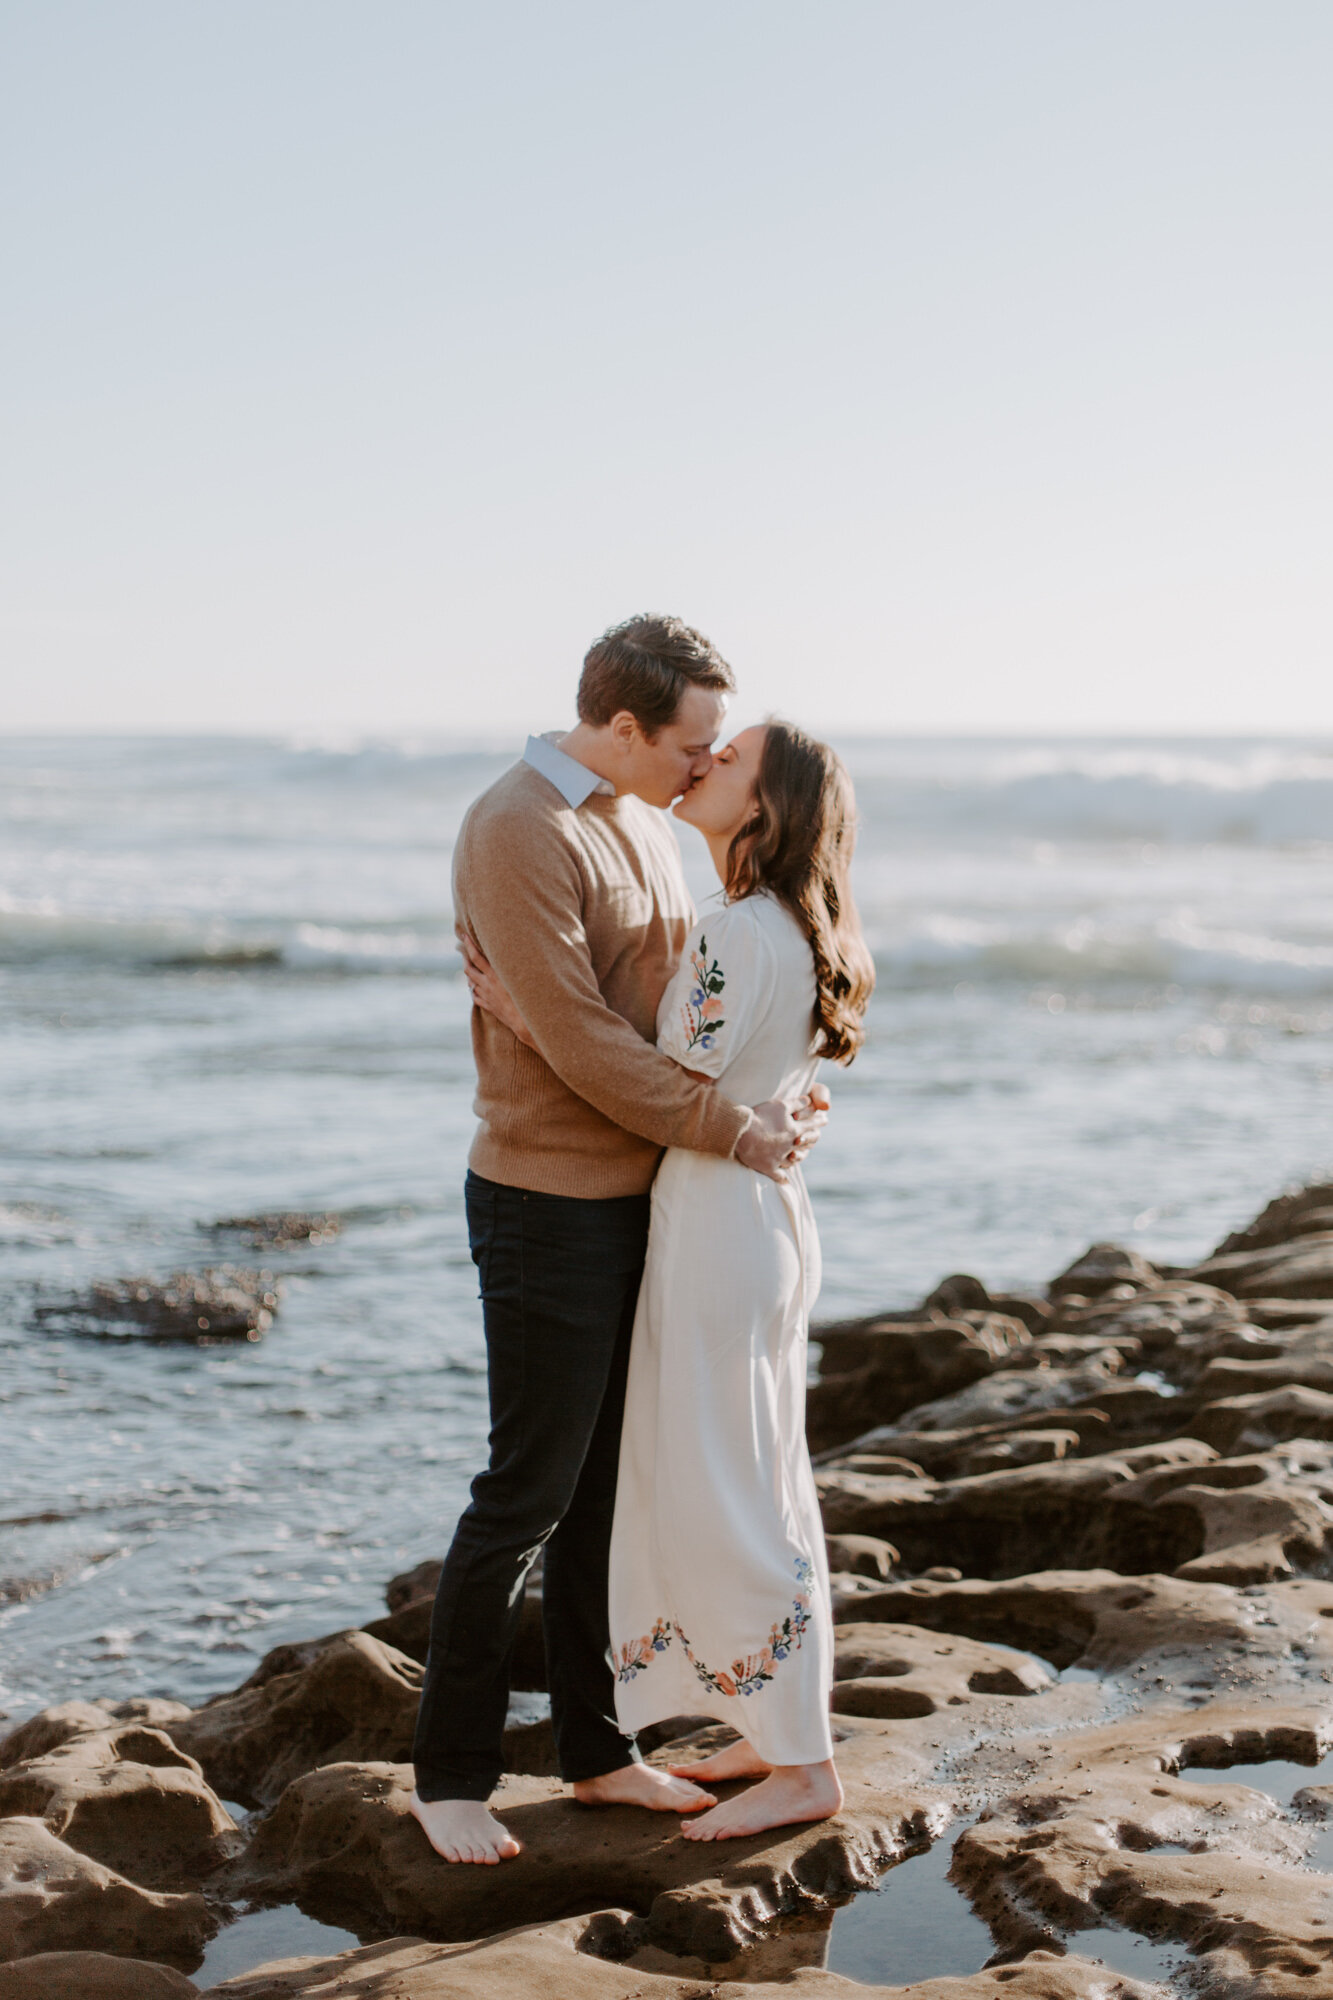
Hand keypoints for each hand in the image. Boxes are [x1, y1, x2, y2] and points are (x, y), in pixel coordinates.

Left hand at [458, 933, 537, 1048]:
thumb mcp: (522, 976)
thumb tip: (516, 949)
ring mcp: (486, 996)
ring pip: (470, 983)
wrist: (524, 1021)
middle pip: (469, 970)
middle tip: (463, 951)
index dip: (468, 945)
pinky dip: (473, 990)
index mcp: (495, 975)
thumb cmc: (528, 996)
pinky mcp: (488, 1006)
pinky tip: (475, 988)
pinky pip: (475, 996)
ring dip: (469, 975)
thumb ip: (516, 963)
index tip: (464, 936)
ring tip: (469, 968)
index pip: (477, 957)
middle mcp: (487, 984)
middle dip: (464, 959)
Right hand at [735, 1085, 828, 1182]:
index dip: (819, 1121)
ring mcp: (780, 1158)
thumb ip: (797, 1103)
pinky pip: (778, 1175)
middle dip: (813, 1138)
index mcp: (794, 1130)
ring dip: (798, 1158)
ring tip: (799, 1155)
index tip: (825, 1119)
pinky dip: (783, 1178)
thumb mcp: (781, 1105)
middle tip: (817, 1136)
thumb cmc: (761, 1117)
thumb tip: (810, 1100)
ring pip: (794, 1160)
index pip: (812, 1124)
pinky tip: (786, 1181)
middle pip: (805, 1143)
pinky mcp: (768, 1167)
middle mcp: (790, 1146)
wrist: (742, 1133)